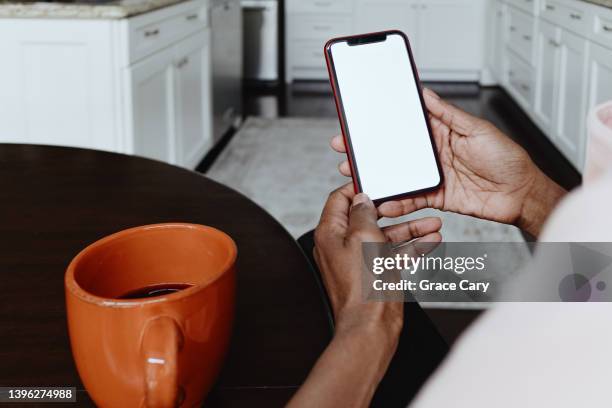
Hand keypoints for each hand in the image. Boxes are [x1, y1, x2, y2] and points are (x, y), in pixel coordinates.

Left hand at [288, 184, 440, 407]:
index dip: (357, 188)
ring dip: (410, 229)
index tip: (376, 181)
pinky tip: (431, 242)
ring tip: (434, 223)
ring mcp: (359, 260)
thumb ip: (363, 213)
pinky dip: (411, 247)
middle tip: (414, 201)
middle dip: (395, 210)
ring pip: (385, 236)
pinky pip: (393, 254)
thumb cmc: (363, 285)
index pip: (339, 200)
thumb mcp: (363, 236)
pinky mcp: (375, 273)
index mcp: (330, 233)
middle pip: (368, 217)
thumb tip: (361, 198)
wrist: (371, 326)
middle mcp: (342, 245)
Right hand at [331, 88, 565, 236]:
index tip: (360, 122)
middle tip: (345, 149)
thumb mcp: (477, 129)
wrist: (521, 194)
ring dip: (376, 177)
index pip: (405, 126)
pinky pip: (411, 199)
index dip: (382, 124)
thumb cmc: (507, 159)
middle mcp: (433, 154)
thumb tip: (425, 94)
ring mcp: (432, 176)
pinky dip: (397, 201)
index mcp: (441, 133)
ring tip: (356, 176)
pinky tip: (384, 201)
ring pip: (397, 176)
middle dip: (369, 151)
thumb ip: (448, 114)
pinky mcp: (436, 197)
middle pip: (394, 151)